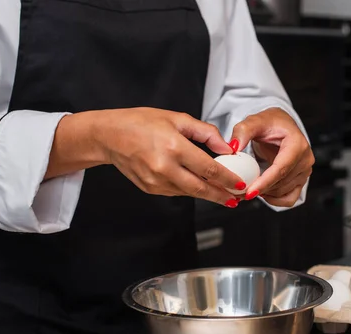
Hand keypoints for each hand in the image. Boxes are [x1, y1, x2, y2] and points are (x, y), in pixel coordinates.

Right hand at [49, 107, 244, 207]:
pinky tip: (200, 187)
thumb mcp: (177, 118)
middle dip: (222, 195)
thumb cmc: (142, 123)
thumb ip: (206, 133)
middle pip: (201, 188)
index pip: (208, 169)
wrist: (109, 136)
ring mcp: (155, 181)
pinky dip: (190, 190)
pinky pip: (177, 192)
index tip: (241, 185)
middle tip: (238, 198)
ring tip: (225, 194)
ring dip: (208, 195)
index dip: (228, 179)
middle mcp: (164, 168)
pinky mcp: (150, 189)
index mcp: (173, 147)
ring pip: (189, 192)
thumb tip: (227, 148)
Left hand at [230, 108, 313, 206]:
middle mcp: (305, 159)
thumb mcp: (254, 121)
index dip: (265, 182)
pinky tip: (262, 193)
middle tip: (239, 191)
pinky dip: (275, 200)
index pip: (281, 168)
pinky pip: (290, 198)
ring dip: (265, 194)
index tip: (249, 192)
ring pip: (283, 192)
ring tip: (247, 189)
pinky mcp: (301, 180)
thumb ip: (242, 131)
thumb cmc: (270, 123)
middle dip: (260, 189)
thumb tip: (233, 148)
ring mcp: (305, 171)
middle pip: (281, 182)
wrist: (280, 127)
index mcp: (297, 144)